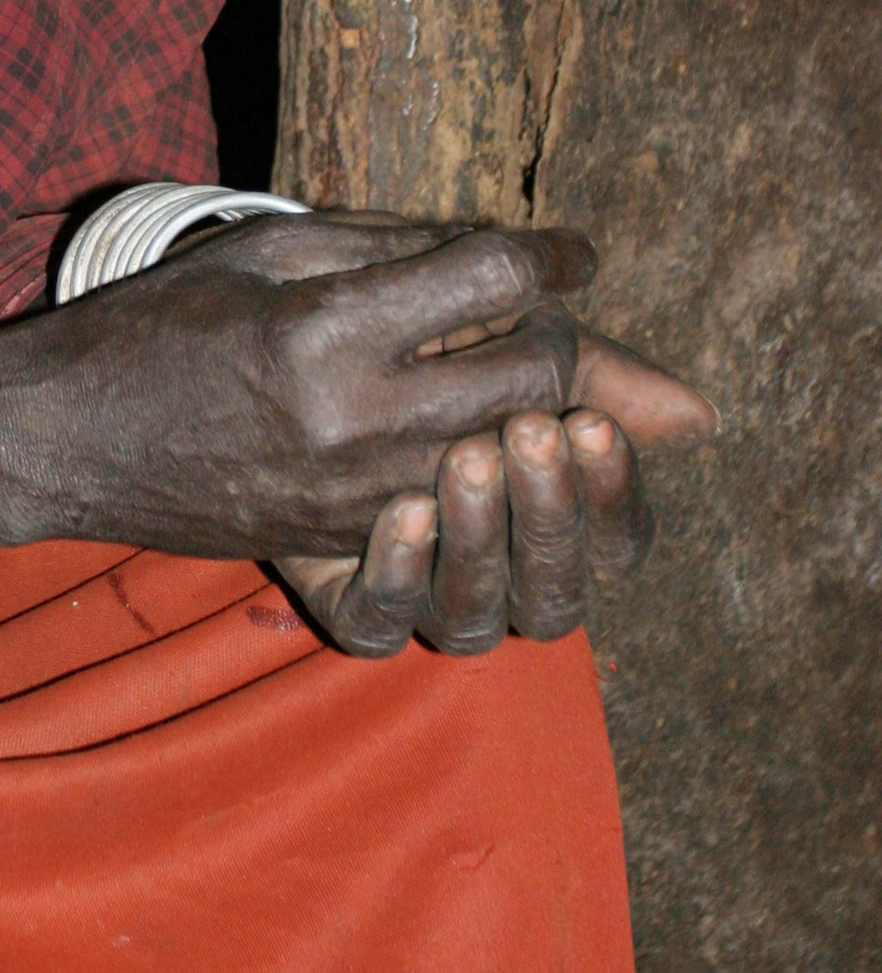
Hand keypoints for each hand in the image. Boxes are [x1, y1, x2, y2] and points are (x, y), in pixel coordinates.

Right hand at [0, 217, 603, 558]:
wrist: (69, 439)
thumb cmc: (160, 323)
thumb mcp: (263, 251)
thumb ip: (388, 245)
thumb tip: (503, 245)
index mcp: (329, 327)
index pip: (496, 279)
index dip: (554, 256)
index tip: (575, 252)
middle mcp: (356, 418)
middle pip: (538, 377)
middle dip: (561, 337)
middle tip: (541, 314)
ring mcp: (355, 493)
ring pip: (511, 450)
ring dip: (532, 408)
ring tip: (503, 368)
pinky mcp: (344, 539)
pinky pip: (457, 499)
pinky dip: (476, 456)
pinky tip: (453, 423)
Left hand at [276, 327, 716, 657]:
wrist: (270, 371)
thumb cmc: (412, 356)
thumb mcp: (496, 346)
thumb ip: (589, 376)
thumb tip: (702, 415)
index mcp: (551, 519)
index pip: (616, 539)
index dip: (613, 492)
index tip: (589, 420)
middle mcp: (500, 575)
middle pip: (558, 593)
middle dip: (550, 512)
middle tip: (527, 431)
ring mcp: (423, 599)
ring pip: (476, 618)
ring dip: (479, 540)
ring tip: (462, 457)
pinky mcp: (343, 604)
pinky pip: (378, 626)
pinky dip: (397, 576)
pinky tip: (399, 510)